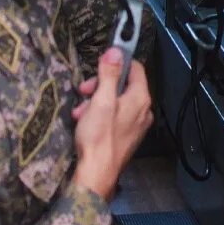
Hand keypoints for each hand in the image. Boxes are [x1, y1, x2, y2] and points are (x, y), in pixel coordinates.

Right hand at [71, 48, 152, 200]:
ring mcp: (136, 124)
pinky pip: (115, 117)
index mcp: (140, 98)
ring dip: (96, 102)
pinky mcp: (127, 136)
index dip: (117, 62)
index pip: (135, 68)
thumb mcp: (101, 100)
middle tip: (83, 91)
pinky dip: (100, 115)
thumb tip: (116, 51)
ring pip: (116, 102)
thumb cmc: (99, 136)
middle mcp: (143, 110)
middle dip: (100, 86)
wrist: (97, 174)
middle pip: (123, 85)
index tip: (100, 64)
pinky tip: (85, 123)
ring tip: (80, 113)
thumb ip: (109, 74)